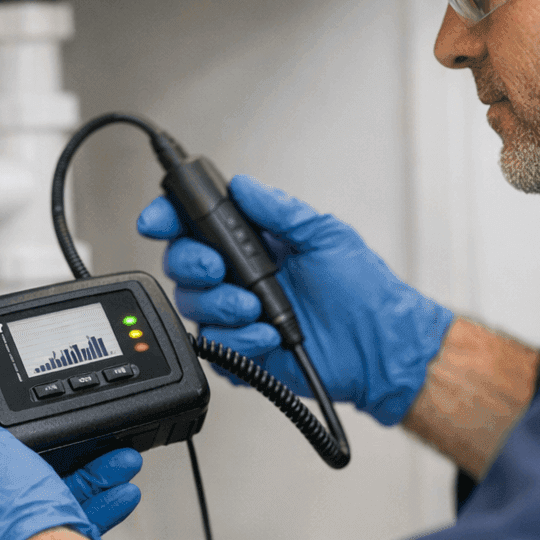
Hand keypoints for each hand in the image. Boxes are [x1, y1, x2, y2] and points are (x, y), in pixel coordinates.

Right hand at [137, 175, 453, 425]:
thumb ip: (280, 210)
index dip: (167, 218)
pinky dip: (239, 340)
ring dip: (219, 304)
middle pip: (181, 264)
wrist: (381, 344)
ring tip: (255, 307)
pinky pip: (215, 346)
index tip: (158, 220)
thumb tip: (243, 185)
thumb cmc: (362, 289)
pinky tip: (267, 334)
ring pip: (192, 306)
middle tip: (216, 266)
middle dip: (190, 262)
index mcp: (252, 243)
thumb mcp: (324, 235)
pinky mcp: (242, 353)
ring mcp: (237, 315)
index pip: (194, 224)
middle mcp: (237, 277)